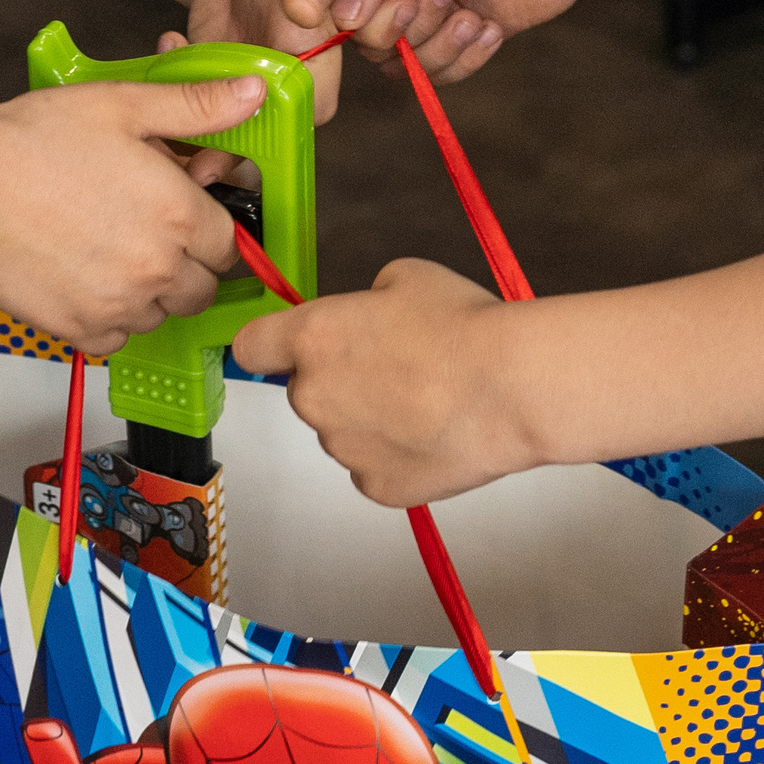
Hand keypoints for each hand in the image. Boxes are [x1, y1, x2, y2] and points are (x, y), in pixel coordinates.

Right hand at [0, 75, 267, 352]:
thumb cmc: (35, 140)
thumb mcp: (124, 105)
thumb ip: (198, 106)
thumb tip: (253, 94)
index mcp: (178, 214)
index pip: (230, 246)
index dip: (211, 231)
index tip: (190, 221)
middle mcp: (156, 268)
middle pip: (202, 289)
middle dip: (187, 266)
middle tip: (148, 234)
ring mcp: (118, 305)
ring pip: (160, 316)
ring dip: (149, 294)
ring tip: (111, 250)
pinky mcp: (78, 329)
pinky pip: (116, 339)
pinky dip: (109, 318)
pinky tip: (85, 278)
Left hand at [154, 0, 341, 120]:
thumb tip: (308, 9)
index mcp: (316, 86)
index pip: (295, 125)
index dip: (263, 122)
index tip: (233, 94)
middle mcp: (280, 102)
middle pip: (250, 141)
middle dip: (215, 130)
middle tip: (189, 101)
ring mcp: (243, 102)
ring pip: (214, 133)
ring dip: (185, 104)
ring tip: (175, 53)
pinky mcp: (213, 95)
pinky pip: (187, 107)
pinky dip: (171, 82)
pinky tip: (172, 43)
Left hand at [234, 258, 532, 503]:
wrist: (510, 388)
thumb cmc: (461, 325)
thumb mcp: (406, 277)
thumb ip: (368, 301)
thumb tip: (369, 320)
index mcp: (313, 338)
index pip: (252, 347)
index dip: (271, 345)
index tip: (290, 346)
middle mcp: (314, 398)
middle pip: (307, 391)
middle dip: (339, 380)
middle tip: (395, 367)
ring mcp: (343, 449)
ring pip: (343, 430)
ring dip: (369, 418)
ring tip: (427, 401)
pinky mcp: (376, 486)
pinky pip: (374, 466)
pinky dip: (396, 453)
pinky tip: (435, 433)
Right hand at [330, 0, 596, 84]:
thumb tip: (341, 17)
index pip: (348, 16)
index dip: (378, 21)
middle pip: (378, 46)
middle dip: (419, 28)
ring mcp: (430, 19)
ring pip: (412, 67)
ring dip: (446, 46)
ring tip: (476, 16)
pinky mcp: (461, 40)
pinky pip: (446, 74)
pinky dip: (470, 56)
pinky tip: (492, 28)